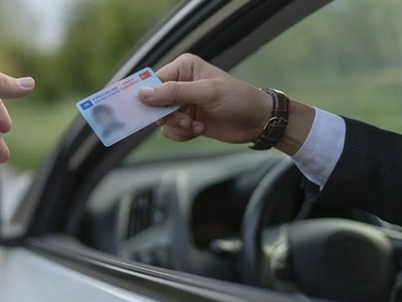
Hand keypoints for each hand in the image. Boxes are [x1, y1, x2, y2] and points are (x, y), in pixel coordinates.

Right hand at [138, 54, 270, 143]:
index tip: (146, 111)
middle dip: (168, 116)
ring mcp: (183, 103)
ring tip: (195, 126)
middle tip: (184, 121)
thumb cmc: (238, 99)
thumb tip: (143, 94)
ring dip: (177, 127)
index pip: (154, 81)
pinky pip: (171, 130)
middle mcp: (180, 84)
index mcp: (183, 68)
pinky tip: (200, 129)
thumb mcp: (206, 93)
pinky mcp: (187, 120)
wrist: (257, 121)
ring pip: (162, 120)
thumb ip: (174, 92)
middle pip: (154, 103)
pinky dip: (182, 134)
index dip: (148, 97)